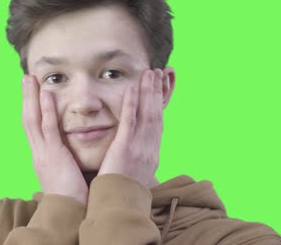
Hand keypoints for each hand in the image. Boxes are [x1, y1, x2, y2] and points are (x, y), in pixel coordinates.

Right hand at [22, 75, 88, 205]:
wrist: (68, 213)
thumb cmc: (70, 195)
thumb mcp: (64, 173)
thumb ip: (64, 160)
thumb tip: (67, 153)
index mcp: (42, 156)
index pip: (33, 127)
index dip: (32, 109)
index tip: (32, 93)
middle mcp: (38, 152)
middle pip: (27, 119)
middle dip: (26, 98)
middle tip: (26, 78)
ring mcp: (43, 153)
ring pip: (32, 120)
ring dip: (31, 98)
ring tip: (30, 79)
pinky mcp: (53, 155)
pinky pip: (47, 128)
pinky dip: (45, 110)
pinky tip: (45, 94)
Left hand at [98, 69, 163, 189]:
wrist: (119, 208)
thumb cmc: (124, 192)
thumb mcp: (136, 173)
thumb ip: (137, 159)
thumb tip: (137, 154)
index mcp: (152, 153)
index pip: (157, 123)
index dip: (160, 104)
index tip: (161, 88)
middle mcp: (150, 148)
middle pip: (156, 114)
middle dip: (158, 92)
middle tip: (160, 72)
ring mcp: (139, 147)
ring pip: (147, 114)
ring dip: (149, 92)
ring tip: (150, 73)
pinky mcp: (125, 147)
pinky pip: (130, 121)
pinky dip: (133, 103)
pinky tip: (133, 88)